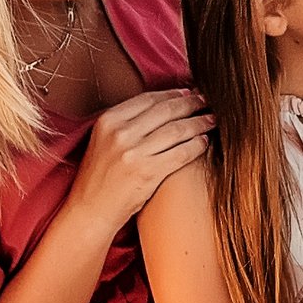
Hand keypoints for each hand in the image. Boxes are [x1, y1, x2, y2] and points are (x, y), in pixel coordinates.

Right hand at [71, 87, 212, 234]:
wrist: (90, 209)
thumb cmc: (99, 177)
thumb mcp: (103, 140)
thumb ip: (126, 123)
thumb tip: (161, 107)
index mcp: (108, 120)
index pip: (148, 99)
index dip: (172, 94)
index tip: (188, 92)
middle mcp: (120, 133)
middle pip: (166, 111)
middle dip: (191, 104)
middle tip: (207, 101)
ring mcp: (134, 153)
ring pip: (177, 130)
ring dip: (199, 123)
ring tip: (212, 120)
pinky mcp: (147, 173)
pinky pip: (181, 154)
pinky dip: (197, 146)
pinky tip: (205, 142)